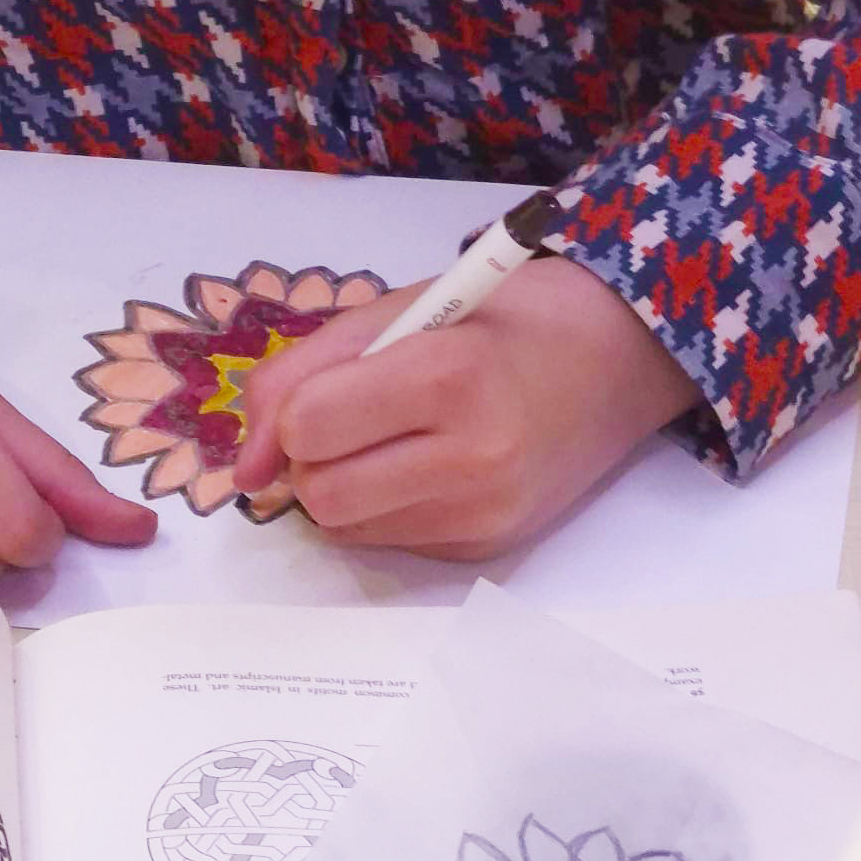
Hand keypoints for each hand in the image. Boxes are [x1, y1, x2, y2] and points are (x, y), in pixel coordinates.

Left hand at [233, 256, 700, 561]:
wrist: (614, 360)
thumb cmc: (498, 320)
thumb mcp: (394, 310)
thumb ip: (300, 373)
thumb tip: (246, 467)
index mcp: (448, 376)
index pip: (310, 427)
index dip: (296, 414)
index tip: (325, 393)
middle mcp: (473, 457)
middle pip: (320, 494)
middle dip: (312, 460)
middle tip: (351, 423)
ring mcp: (484, 514)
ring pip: (345, 528)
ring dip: (343, 488)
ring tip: (393, 441)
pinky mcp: (487, 550)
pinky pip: (388, 543)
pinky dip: (384, 509)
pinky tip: (428, 468)